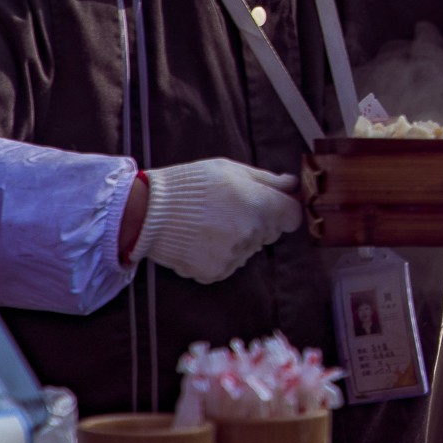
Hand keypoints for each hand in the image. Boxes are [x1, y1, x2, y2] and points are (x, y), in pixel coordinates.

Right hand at [134, 159, 303, 284]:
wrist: (149, 212)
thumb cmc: (192, 184)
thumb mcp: (232, 170)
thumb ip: (267, 180)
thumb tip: (293, 184)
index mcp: (261, 205)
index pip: (293, 216)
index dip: (284, 209)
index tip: (272, 205)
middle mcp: (252, 233)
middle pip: (269, 232)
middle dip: (257, 222)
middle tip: (227, 210)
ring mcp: (235, 255)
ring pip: (248, 248)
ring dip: (236, 239)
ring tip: (208, 222)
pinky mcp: (216, 272)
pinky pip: (227, 264)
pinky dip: (217, 255)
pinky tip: (199, 239)